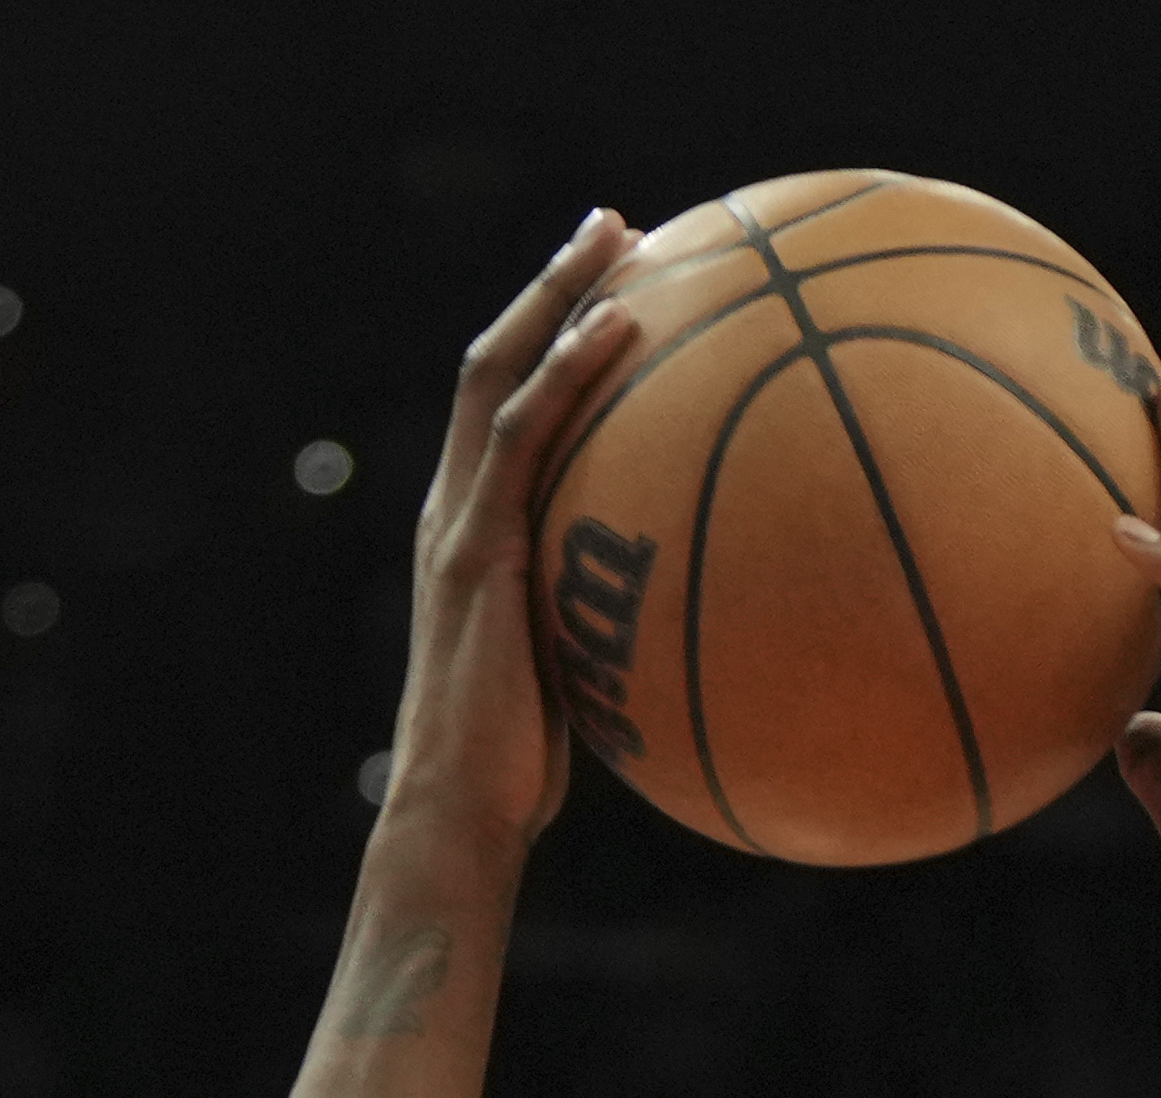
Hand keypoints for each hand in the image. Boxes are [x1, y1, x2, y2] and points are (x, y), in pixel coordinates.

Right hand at [386, 215, 647, 862]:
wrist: (463, 811)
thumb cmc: (526, 771)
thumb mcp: (583, 679)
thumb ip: (616, 629)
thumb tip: (703, 628)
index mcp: (476, 530)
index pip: (510, 410)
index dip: (553, 340)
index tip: (620, 289)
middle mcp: (457, 507)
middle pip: (498, 361)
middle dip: (553, 285)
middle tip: (617, 224)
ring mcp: (461, 521)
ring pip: (500, 372)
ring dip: (558, 295)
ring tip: (619, 234)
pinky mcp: (477, 547)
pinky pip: (526, 435)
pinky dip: (570, 370)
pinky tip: (627, 326)